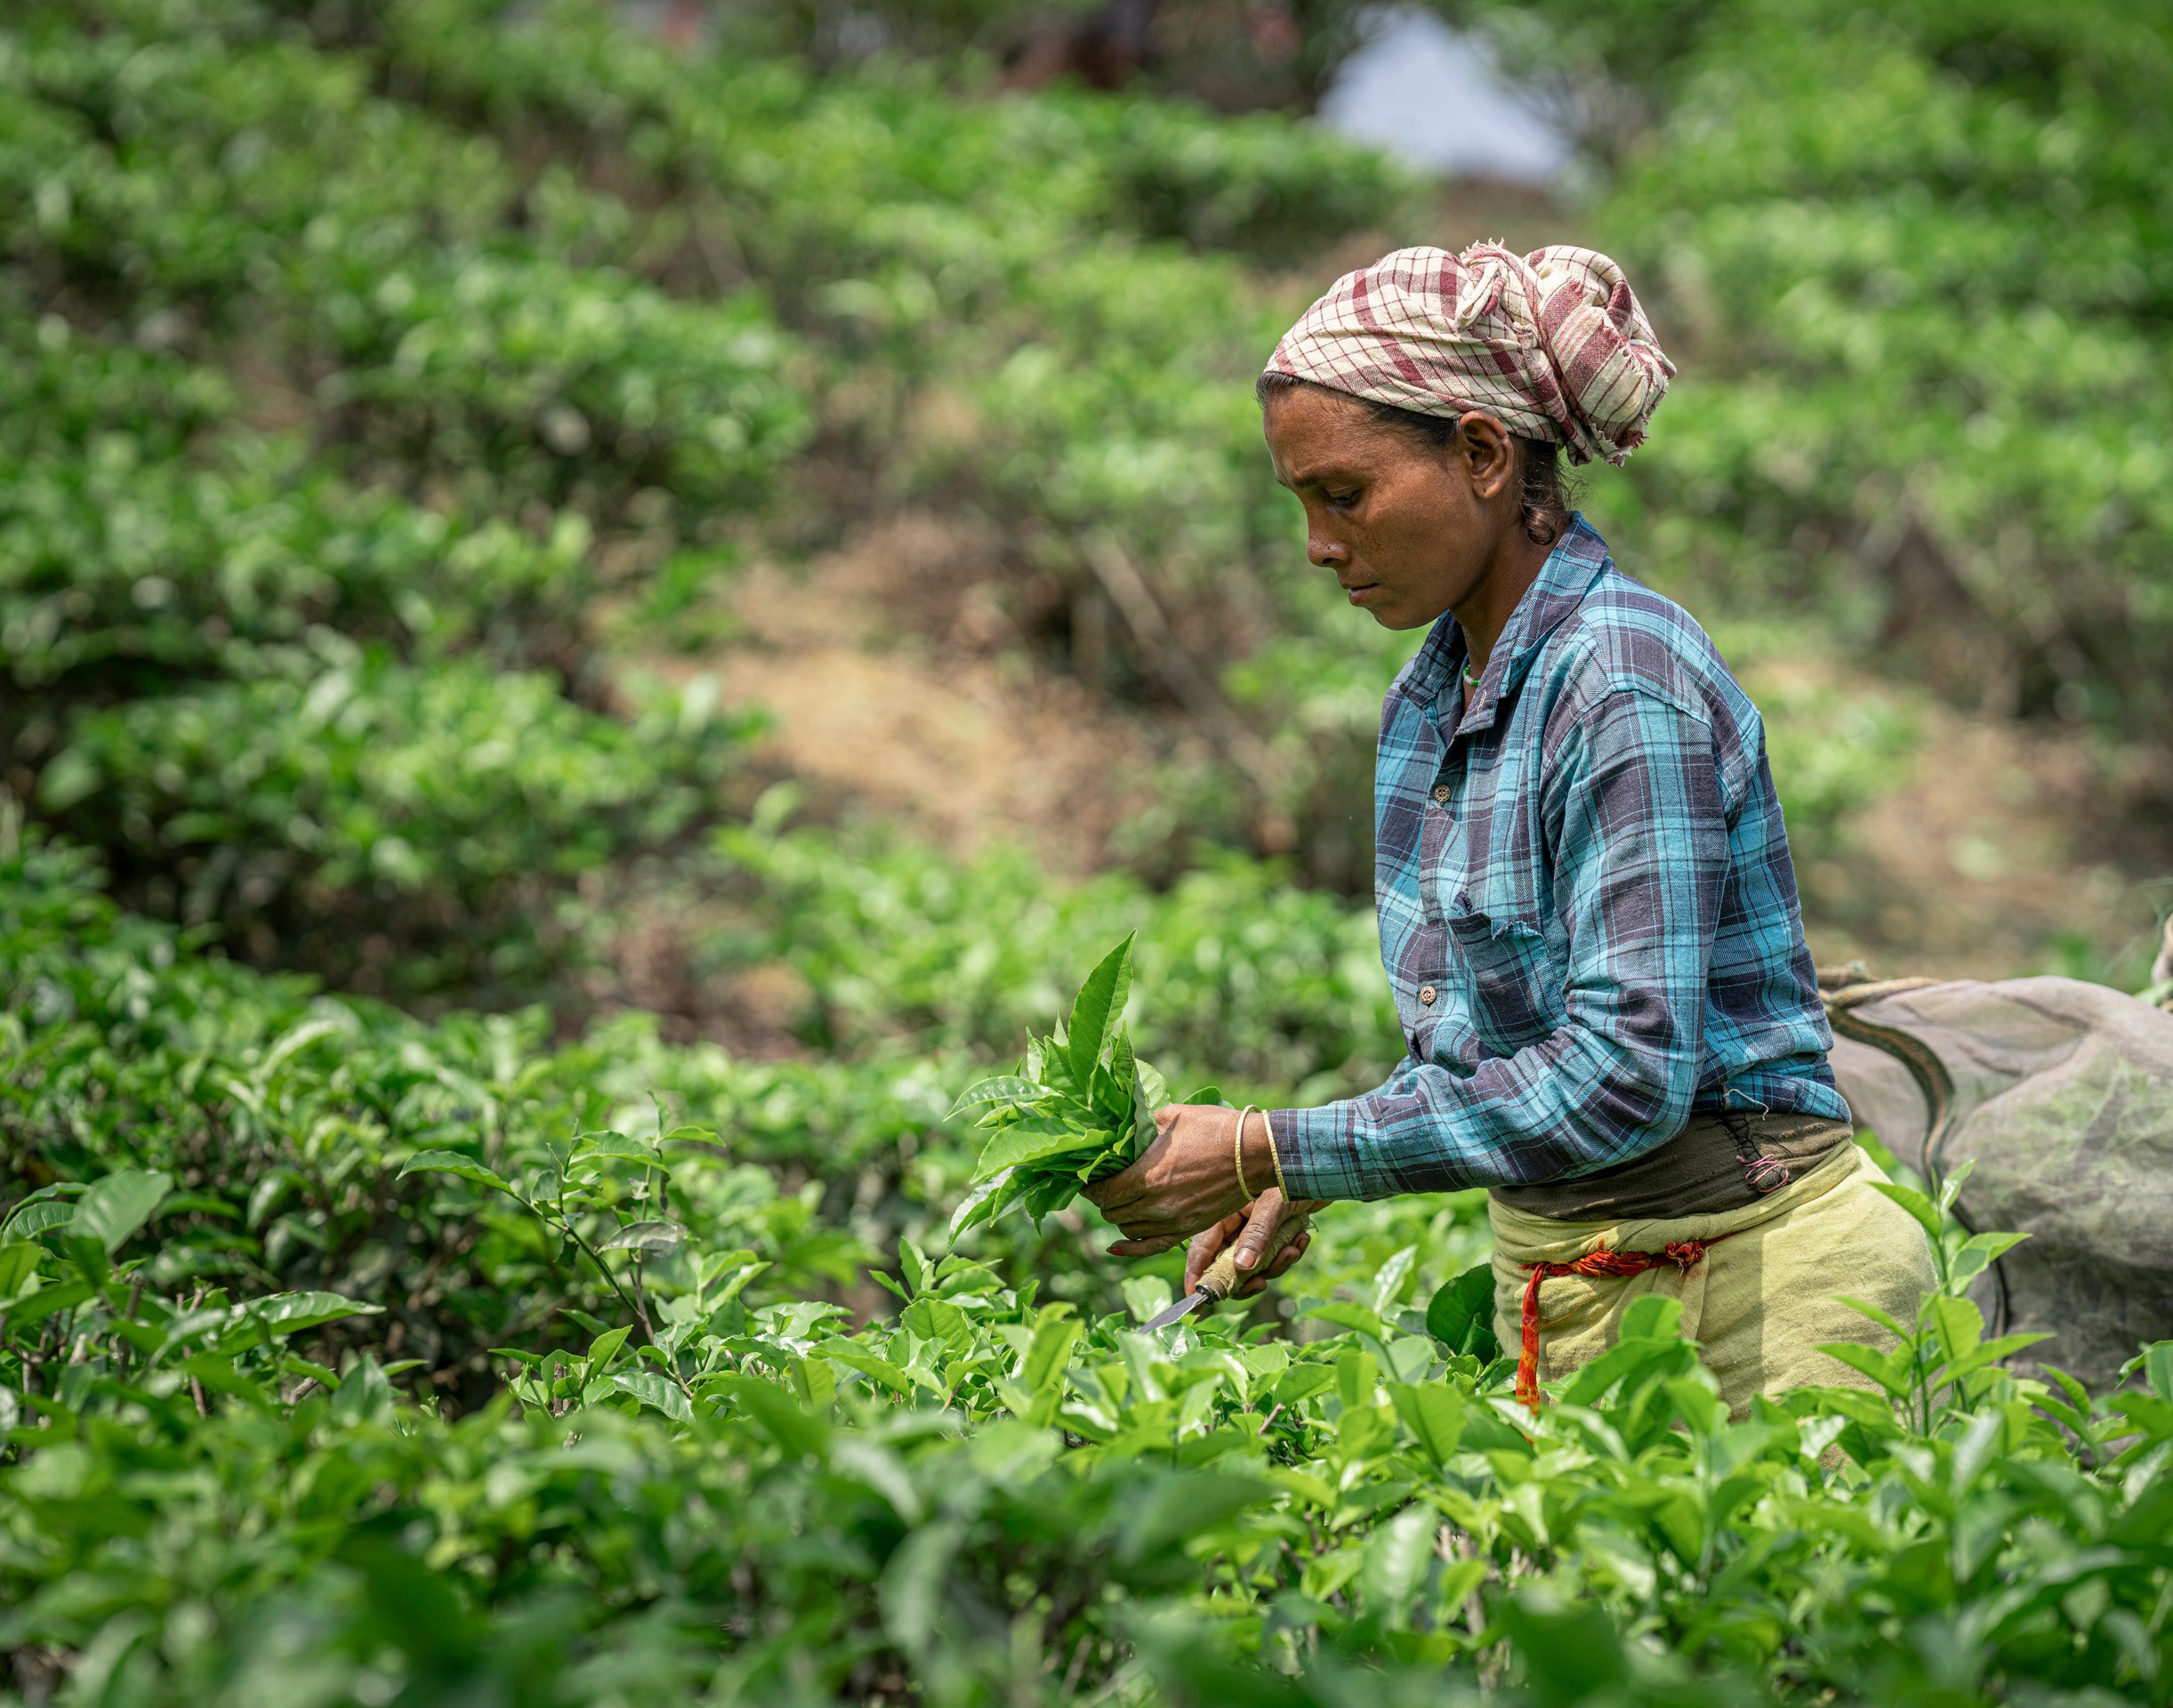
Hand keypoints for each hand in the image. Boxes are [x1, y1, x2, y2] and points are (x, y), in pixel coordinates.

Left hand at [1082, 1103, 1274, 1256]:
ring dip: (1119, 1216)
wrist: (1257, 1153)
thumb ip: (1141, 1127)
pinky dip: (1131, 1249)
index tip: (1089, 1177)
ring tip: (1120, 1202)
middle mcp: (1156, 1204)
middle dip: (1103, 1199)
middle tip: (1104, 1186)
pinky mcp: (1189, 1229)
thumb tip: (1120, 1131)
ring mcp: (1173, 1221)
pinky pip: (1151, 1247)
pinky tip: (1118, 1246)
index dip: (1091, 1185)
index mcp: (1146, 1175)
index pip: (1102, 1191)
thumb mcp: (1172, 1116)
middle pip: (1112, 1212)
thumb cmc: (1215, 1129)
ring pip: (1129, 1230)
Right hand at [1182, 1188, 1314, 1297]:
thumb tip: (1242, 1268)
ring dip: (1274, 1265)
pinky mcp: (1273, 1235)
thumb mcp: (1275, 1205)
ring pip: (1253, 1266)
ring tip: (1292, 1251)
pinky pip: (1274, 1259)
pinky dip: (1288, 1255)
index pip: (1202, 1247)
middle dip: (1244, 1278)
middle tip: (1260, 1285)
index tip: (1195, 1298)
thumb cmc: (1296, 1175)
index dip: (1197, 1273)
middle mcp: (1235, 1223)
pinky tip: (1301, 1240)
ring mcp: (1254, 1230)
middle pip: (1226, 1263)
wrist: (1325, 1168)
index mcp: (1224, 1210)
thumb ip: (1258, 1235)